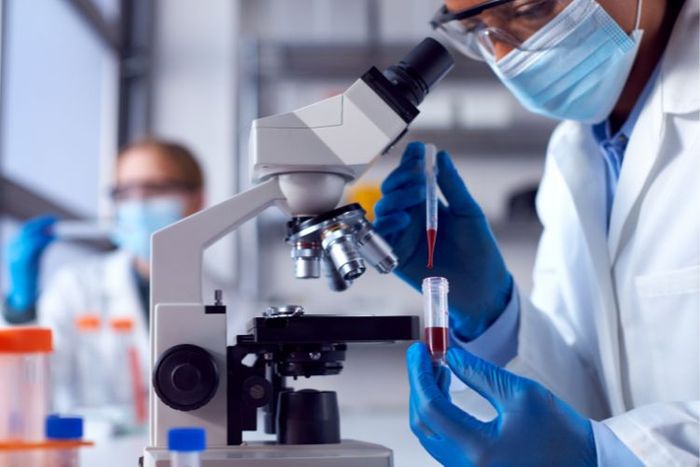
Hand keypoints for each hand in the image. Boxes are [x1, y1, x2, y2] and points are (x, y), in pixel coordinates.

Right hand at [5, 215, 55, 310]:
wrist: (23, 292)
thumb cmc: (30, 274)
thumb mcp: (35, 256)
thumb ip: (41, 245)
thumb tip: (53, 233)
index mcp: (15, 245)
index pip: (28, 228)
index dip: (40, 221)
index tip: (53, 218)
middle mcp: (13, 247)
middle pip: (28, 229)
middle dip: (42, 223)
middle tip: (56, 220)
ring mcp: (14, 254)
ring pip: (29, 236)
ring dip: (43, 230)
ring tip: (55, 229)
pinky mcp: (20, 262)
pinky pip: (31, 247)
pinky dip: (42, 240)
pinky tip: (51, 238)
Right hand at [374, 142, 511, 339]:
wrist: (482, 286)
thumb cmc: (480, 250)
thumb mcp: (469, 212)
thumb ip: (452, 185)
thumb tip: (441, 157)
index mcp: (427, 203)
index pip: (411, 176)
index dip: (410, 161)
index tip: (418, 150)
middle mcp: (411, 216)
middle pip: (392, 189)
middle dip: (401, 177)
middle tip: (417, 174)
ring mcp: (403, 234)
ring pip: (383, 208)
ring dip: (395, 197)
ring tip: (415, 196)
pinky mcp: (397, 254)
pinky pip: (380, 235)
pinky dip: (387, 222)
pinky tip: (404, 218)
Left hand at [407, 343, 595, 466]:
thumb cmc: (563, 435)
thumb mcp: (523, 394)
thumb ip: (480, 373)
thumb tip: (451, 356)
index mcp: (479, 450)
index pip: (432, 406)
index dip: (420, 373)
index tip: (419, 349)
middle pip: (423, 423)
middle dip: (419, 385)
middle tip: (423, 356)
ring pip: (430, 434)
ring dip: (428, 399)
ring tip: (437, 369)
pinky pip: (443, 442)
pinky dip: (439, 415)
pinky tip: (446, 392)